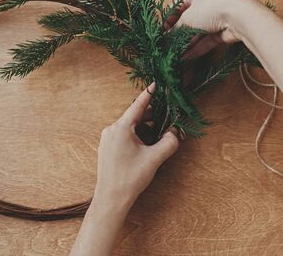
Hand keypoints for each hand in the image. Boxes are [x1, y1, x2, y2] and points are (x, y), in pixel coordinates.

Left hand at [93, 83, 178, 207]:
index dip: (149, 94)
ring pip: (130, 126)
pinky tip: (146, 145)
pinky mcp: (107, 148)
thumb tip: (175, 132)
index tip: (156, 84)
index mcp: (121, 128)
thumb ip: (169, 142)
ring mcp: (107, 139)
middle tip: (166, 118)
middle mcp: (111, 130)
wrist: (111, 199)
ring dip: (145, 128)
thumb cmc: (130, 178)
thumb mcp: (154, 158)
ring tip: (158, 135)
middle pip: (134, 116)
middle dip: (151, 116)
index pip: (137, 105)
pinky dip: (137, 135)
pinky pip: (124, 134)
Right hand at [167, 0, 259, 57]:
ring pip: (198, 33)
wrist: (239, 16)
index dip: (169, 19)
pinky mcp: (222, 32)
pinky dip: (197, 49)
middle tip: (168, 46)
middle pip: (188, 21)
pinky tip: (186, 58)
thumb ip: (176, 28)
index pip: (178, 6)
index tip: (162, 32)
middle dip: (178, 34)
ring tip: (175, 55)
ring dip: (187, 44)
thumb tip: (167, 37)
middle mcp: (206, 5)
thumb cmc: (210, 9)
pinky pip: (206, 41)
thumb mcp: (188, 17)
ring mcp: (215, 19)